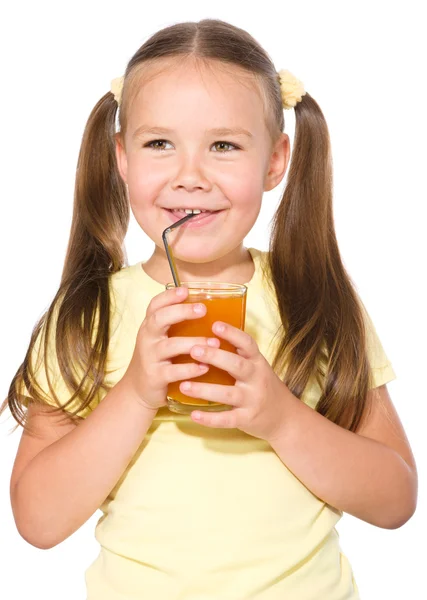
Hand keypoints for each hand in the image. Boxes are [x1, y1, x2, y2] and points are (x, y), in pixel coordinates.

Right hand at [122, 286, 219, 410]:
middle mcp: (147, 338)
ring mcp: (149, 357)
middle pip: (160, 319)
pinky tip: (205, 367)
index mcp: (150, 325)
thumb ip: (175, 324)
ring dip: (193, 343)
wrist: (138, 390)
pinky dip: (190, 369)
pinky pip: (173, 371)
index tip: (186, 290)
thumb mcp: (159, 338)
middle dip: (181, 312)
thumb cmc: (156, 359)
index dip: (169, 296)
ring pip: (170, 346)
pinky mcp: (155, 376)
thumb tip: (209, 307)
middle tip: (203, 309)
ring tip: (214, 343)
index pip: (155, 305)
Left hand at [180, 321, 289, 441]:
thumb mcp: (256, 367)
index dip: (232, 333)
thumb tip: (206, 336)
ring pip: (228, 394)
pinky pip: (227, 419)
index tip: (215, 324)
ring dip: (204, 389)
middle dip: (215, 357)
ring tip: (184, 385)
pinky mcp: (247, 419)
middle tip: (194, 350)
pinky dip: (210, 418)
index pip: (247, 344)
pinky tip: (194, 415)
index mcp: (258, 362)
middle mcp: (257, 379)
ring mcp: (253, 400)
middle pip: (236, 365)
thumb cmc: (263, 387)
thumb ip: (237, 355)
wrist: (285, 418)